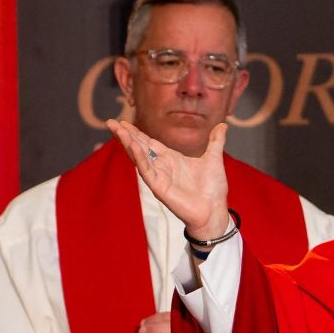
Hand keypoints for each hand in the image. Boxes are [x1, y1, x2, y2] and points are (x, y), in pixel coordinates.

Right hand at [106, 119, 230, 240]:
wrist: (214, 210)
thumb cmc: (212, 189)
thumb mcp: (214, 158)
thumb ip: (215, 142)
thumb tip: (223, 125)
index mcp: (171, 159)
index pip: (149, 143)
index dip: (136, 133)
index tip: (124, 122)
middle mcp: (162, 167)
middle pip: (139, 147)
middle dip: (125, 135)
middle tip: (110, 122)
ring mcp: (158, 177)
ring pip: (138, 157)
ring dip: (127, 143)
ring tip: (117, 130)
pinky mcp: (159, 187)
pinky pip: (146, 171)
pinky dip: (139, 158)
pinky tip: (132, 146)